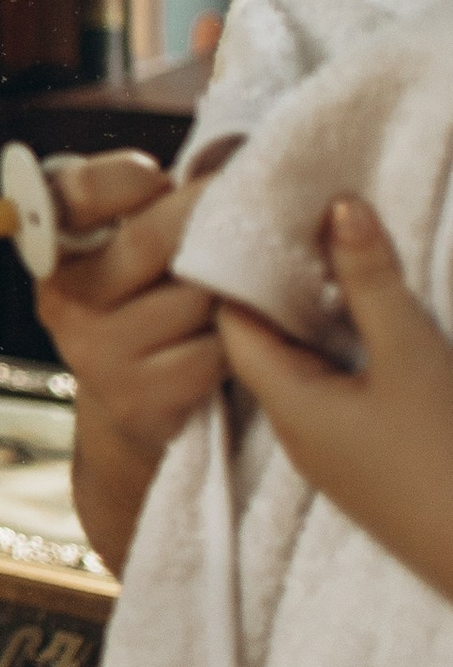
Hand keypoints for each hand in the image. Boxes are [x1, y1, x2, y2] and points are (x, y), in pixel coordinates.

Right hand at [32, 153, 221, 568]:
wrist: (133, 410)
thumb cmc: (150, 304)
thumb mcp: (134, 250)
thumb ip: (159, 202)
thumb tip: (234, 148)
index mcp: (54, 250)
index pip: (78, 191)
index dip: (130, 178)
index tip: (164, 180)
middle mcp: (65, 299)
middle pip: (153, 237)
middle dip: (214, 219)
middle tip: (258, 207)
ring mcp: (96, 352)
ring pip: (195, 297)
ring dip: (235, 289)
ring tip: (251, 284)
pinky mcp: (138, 397)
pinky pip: (215, 351)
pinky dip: (243, 342)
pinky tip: (249, 336)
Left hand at [219, 199, 452, 605]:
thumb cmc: (447, 457)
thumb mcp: (411, 354)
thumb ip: (371, 281)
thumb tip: (339, 206)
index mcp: (288, 404)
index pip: (234, 322)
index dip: (242, 266)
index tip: (263, 214)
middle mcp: (296, 429)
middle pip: (268, 341)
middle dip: (284, 282)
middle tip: (306, 220)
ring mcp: (332, 450)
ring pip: (306, 365)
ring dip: (319, 314)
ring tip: (342, 254)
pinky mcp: (367, 460)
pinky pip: (337, 389)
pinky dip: (346, 347)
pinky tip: (374, 320)